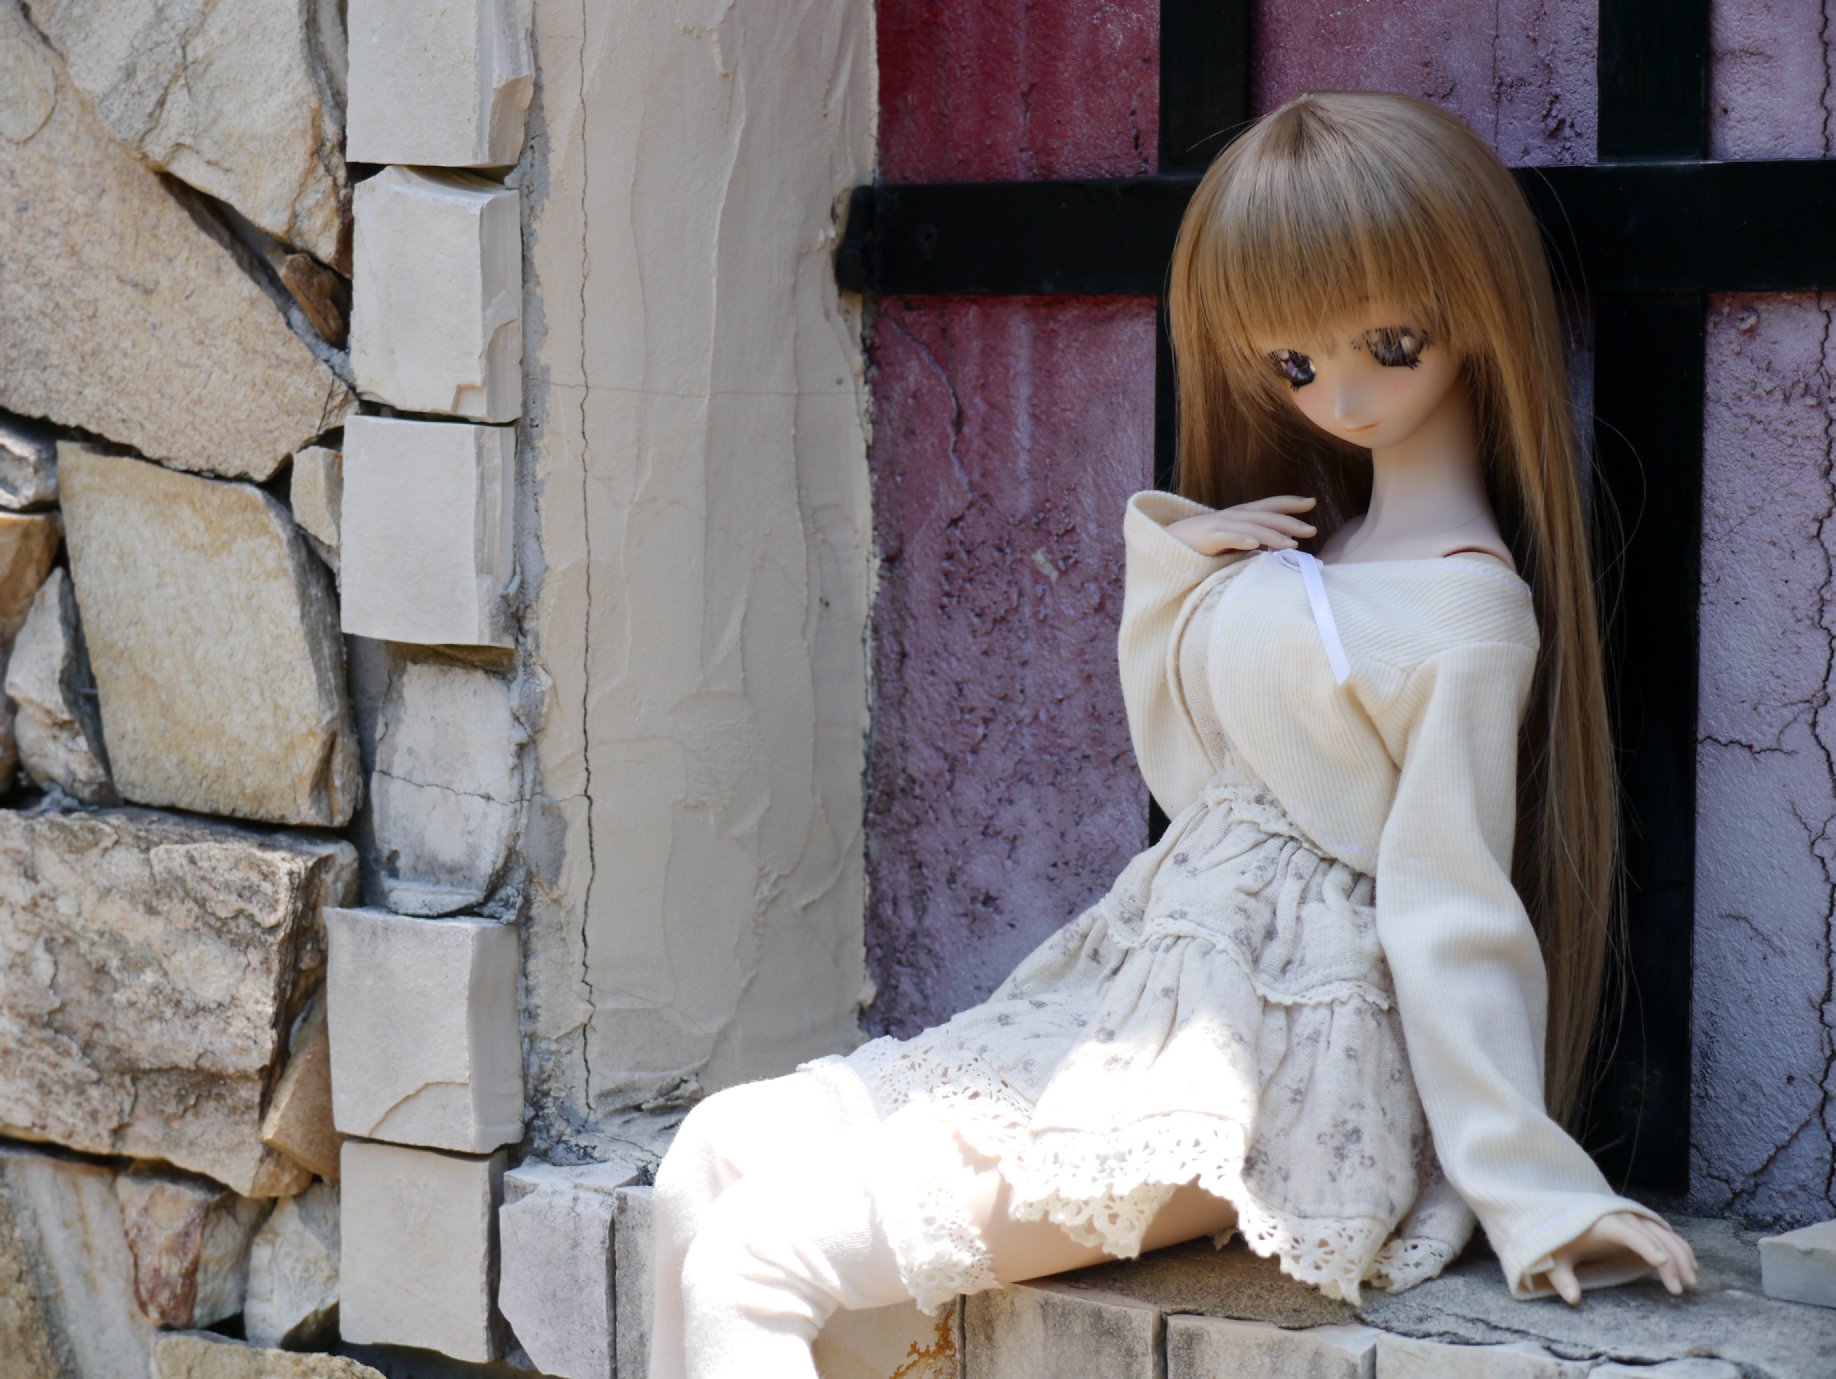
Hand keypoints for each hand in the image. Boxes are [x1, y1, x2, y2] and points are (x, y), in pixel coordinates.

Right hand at [1166, 494, 1316, 556]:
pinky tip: (1255, 547)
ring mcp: (1219, 525)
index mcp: (1240, 515)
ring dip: (1272, 535)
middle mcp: (1232, 516)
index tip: (1312, 502)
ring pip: (1250, 527)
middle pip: (1265, 515)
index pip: (1269, 505)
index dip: (1290, 502)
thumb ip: (1253, 539)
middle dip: (1290, 522)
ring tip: (1291, 544)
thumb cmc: (1202, 544)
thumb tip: (1279, 544)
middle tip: (1313, 530)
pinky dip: (1241, 540)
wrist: (1168, 543)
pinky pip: (1227, 538)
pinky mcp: (1207, 539)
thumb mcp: (1232, 539)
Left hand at [1536, 1211, 1699, 1303]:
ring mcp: (1634, 1218)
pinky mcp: (1641, 1223)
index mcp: (1603, 1223)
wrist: (1562, 1216)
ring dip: (1681, 1256)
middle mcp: (1623, 1217)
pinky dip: (1679, 1246)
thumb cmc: (1560, 1241)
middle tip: (1681, 1289)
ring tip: (1691, 1282)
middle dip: (1671, 1261)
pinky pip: (1665, 1232)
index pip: (1628, 1233)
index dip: (1645, 1245)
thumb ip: (1562, 1278)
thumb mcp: (1555, 1259)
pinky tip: (1691, 1264)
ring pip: (1665, 1234)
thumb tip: (1572, 1299)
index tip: (1662, 1262)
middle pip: (1653, 1237)